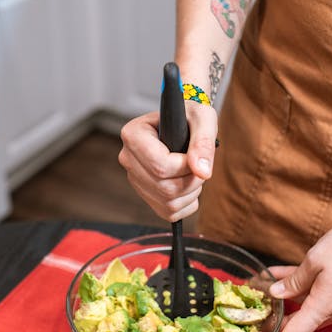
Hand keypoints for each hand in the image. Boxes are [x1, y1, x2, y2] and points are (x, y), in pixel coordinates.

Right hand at [118, 102, 217, 221]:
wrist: (184, 126)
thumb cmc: (190, 117)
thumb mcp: (202, 118)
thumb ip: (203, 142)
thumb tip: (202, 172)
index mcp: (134, 135)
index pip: (160, 165)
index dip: (185, 166)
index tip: (194, 155)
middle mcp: (128, 159)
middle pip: (165, 187)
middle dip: (191, 179)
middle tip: (198, 163)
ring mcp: (135, 179)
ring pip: (168, 202)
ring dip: (191, 191)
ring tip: (192, 170)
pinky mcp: (145, 196)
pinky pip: (170, 213)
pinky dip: (187, 203)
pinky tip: (186, 182)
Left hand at [253, 215, 331, 331]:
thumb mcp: (315, 259)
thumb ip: (295, 280)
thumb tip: (278, 293)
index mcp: (323, 308)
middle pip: (297, 326)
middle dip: (273, 327)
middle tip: (250, 330)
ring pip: (304, 308)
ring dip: (283, 302)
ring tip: (258, 291)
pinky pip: (315, 295)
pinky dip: (298, 287)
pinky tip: (278, 275)